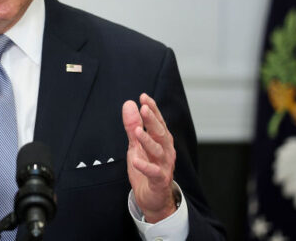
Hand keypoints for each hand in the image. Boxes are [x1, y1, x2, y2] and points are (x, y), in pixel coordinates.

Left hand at [122, 93, 176, 222]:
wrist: (153, 198)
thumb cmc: (146, 168)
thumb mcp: (136, 145)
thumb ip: (133, 126)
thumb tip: (129, 104)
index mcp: (162, 141)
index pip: (158, 122)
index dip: (153, 109)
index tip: (144, 97)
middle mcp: (166, 151)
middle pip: (160, 133)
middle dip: (153, 121)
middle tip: (144, 109)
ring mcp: (164, 166)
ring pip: (158, 151)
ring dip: (148, 141)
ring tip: (137, 132)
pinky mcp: (159, 180)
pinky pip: (153, 172)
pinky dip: (145, 166)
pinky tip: (135, 160)